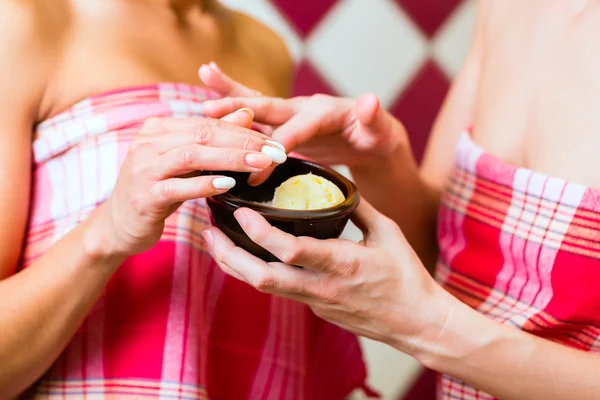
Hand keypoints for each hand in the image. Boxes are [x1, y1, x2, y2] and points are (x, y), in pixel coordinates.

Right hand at [97, 110, 286, 256]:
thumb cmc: (157, 192)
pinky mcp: (143, 196)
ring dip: (230, 159)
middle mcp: (148, 143)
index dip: (244, 131)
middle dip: (243, 142)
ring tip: (260, 165)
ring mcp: (143, 168)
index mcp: (158, 129)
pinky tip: (228, 186)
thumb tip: (247, 113)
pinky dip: (204, 184)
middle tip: (275, 152)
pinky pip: (177, 187)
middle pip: (203, 134)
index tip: (275, 142)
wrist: (118, 227)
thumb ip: (213, 140)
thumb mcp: (186, 164)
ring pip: (192, 155)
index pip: (208, 123)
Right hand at [198, 62, 408, 181]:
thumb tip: (370, 101)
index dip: (278, 146)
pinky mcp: (283, 124)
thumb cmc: (375, 136)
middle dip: (239, 109)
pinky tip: (211, 99)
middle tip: (209, 109)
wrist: (370, 136)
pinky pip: (255, 116)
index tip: (260, 168)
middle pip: (268, 107)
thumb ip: (374, 118)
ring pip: (256, 105)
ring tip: (204, 74)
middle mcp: (302, 108)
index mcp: (323, 112)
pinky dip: (233, 108)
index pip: (296, 130)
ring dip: (229, 96)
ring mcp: (291, 114)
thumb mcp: (380, 131)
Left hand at [201, 199, 451, 351]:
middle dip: (228, 255)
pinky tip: (246, 256)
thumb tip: (336, 182)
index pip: (291, 251)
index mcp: (342, 263)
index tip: (241, 211)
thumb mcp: (388, 232)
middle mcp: (322, 287)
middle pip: (261, 277)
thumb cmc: (406, 277)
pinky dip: (255, 272)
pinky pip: (278, 290)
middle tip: (207, 231)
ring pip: (263, 287)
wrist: (416, 323)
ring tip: (215, 242)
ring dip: (234, 265)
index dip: (260, 232)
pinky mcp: (315, 310)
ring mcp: (316, 302)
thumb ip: (359, 206)